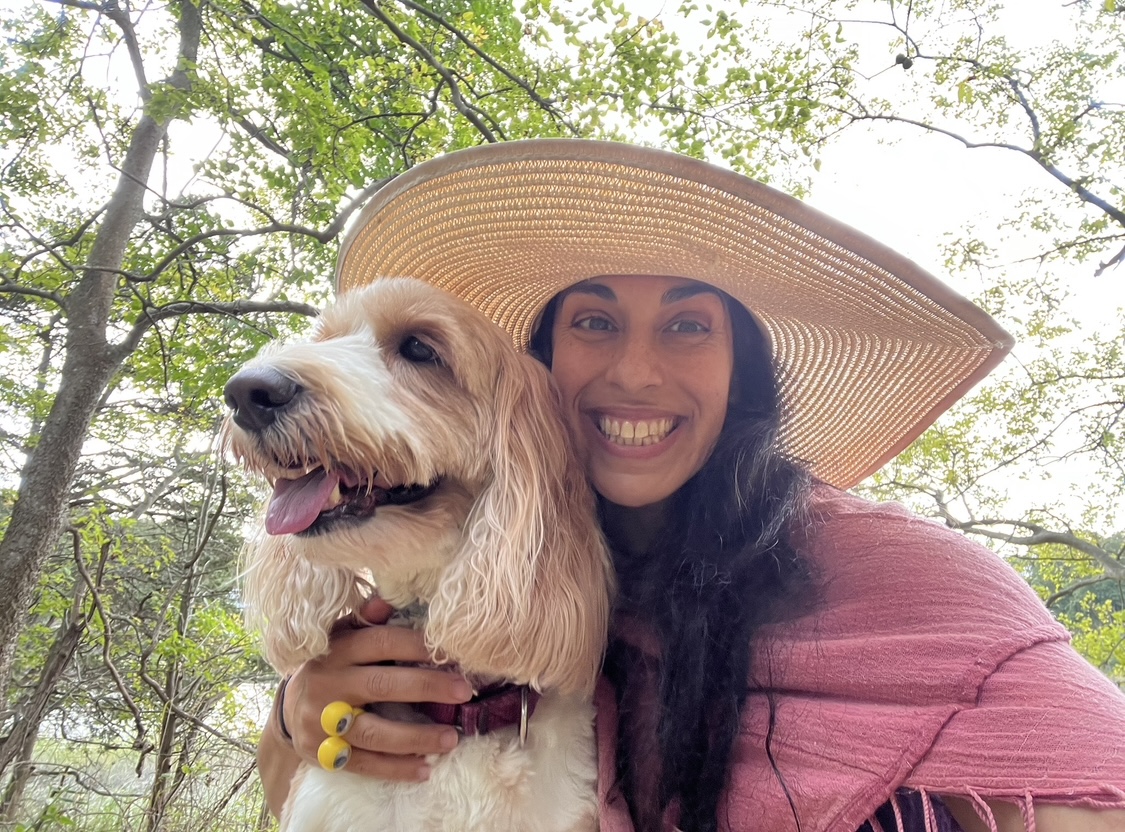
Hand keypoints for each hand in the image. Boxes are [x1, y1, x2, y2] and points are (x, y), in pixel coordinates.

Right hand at [282, 596, 471, 780]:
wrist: (289, 708)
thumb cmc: (331, 664)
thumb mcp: (342, 636)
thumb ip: (367, 620)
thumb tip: (387, 599)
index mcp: (337, 650)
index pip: (381, 643)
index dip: (417, 645)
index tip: (451, 652)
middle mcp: (329, 685)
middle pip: (382, 686)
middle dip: (426, 687)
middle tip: (464, 692)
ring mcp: (323, 723)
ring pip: (374, 732)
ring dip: (416, 737)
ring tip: (451, 738)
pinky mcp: (324, 754)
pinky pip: (364, 764)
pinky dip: (395, 768)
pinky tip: (425, 769)